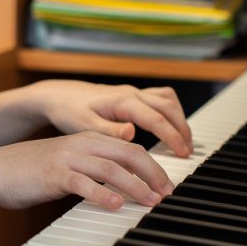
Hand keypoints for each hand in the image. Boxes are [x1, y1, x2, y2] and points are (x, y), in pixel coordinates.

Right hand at [0, 131, 174, 209]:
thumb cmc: (30, 172)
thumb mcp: (67, 164)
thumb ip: (92, 170)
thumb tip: (119, 187)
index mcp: (87, 140)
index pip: (130, 148)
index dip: (152, 166)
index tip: (166, 185)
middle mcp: (81, 144)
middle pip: (128, 154)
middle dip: (153, 174)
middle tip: (166, 194)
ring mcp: (68, 158)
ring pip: (111, 168)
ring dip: (135, 186)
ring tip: (150, 201)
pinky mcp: (54, 174)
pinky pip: (84, 183)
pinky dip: (102, 194)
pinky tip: (116, 205)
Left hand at [27, 81, 192, 157]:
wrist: (59, 96)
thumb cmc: (69, 111)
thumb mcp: (84, 125)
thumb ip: (109, 130)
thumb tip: (132, 132)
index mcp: (122, 101)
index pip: (155, 118)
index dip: (172, 136)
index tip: (182, 153)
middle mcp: (131, 93)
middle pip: (168, 107)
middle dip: (181, 129)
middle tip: (187, 152)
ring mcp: (133, 92)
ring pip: (167, 100)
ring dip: (179, 119)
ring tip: (183, 142)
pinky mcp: (132, 95)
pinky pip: (160, 99)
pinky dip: (170, 113)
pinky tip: (170, 128)